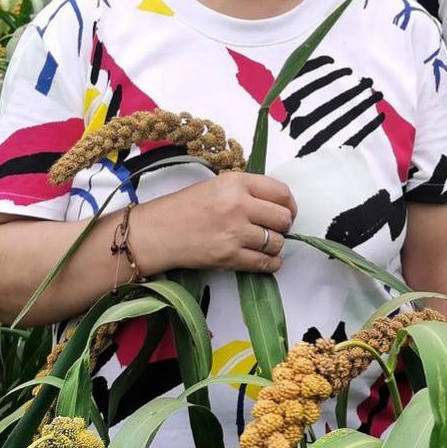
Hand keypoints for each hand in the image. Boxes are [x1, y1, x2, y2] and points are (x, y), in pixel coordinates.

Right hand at [131, 173, 296, 275]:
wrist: (157, 232)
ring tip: (264, 245)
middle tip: (273, 230)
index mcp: (237, 182)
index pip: (282, 193)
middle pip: (283, 219)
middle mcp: (239, 205)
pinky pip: (265, 263)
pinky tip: (266, 261)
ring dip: (275, 246)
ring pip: (276, 243)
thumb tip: (279, 205)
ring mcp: (235, 232)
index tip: (287, 212)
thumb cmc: (185, 207)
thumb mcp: (218, 185)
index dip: (289, 205)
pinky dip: (271, 264)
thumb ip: (248, 190)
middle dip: (283, 227)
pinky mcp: (229, 256)